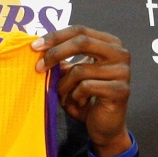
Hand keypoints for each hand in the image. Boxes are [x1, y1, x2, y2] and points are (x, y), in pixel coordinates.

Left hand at [32, 25, 131, 154]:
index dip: (55, 37)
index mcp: (109, 43)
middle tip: (38, 67)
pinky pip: (86, 87)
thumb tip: (39, 47)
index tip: (34, 46)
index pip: (79, 30)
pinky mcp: (121, 90)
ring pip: (80, 70)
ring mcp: (123, 71)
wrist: (103, 126)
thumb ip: (60, 61)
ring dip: (64, 85)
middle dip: (55, 53)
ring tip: (65, 96)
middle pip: (82, 42)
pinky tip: (80, 103)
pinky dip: (75, 96)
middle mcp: (120, 53)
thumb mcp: (70, 75)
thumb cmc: (85, 97)